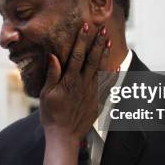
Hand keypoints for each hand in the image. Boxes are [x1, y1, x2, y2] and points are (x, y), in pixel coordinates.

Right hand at [39, 23, 109, 142]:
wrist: (64, 136)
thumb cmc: (51, 115)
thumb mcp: (46, 94)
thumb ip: (52, 74)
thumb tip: (54, 56)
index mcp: (70, 81)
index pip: (77, 56)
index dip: (82, 40)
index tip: (86, 27)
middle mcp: (84, 85)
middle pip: (92, 59)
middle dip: (97, 43)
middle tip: (103, 29)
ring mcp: (92, 93)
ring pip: (101, 69)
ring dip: (105, 54)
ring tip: (109, 41)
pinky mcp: (98, 101)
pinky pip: (107, 85)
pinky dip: (113, 74)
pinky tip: (117, 66)